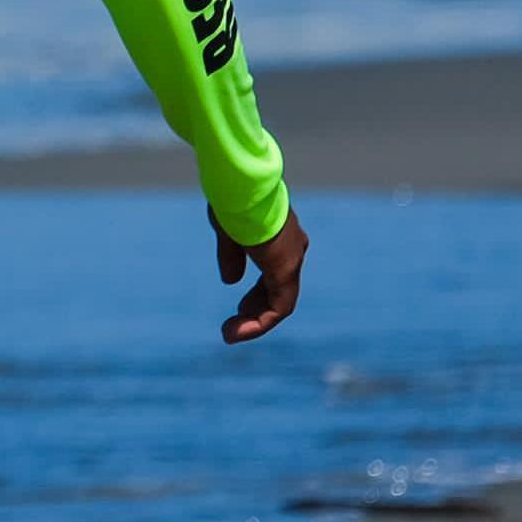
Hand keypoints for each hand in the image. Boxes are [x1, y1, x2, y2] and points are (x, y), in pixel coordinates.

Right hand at [213, 208, 307, 343]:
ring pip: (280, 302)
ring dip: (256, 322)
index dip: (257, 294)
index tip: (240, 309)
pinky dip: (259, 323)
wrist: (242, 187)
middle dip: (256, 309)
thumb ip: (232, 256)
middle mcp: (292, 250)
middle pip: (279, 290)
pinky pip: (278, 307)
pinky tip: (238, 330)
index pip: (274, 274)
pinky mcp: (285, 270)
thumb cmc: (233, 202)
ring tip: (230, 334)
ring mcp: (291, 261)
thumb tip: (230, 280)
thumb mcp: (228, 232)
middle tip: (235, 324)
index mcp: (281, 238)